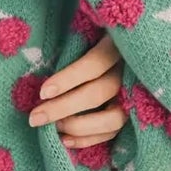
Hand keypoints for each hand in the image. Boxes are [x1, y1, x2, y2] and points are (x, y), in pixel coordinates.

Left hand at [27, 32, 125, 148]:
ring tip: (53, 127)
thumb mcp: (89, 31)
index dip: (69, 78)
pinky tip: (65, 140)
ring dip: (78, 126)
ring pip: (112, 119)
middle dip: (64, 108)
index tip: (42, 92)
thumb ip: (74, 44)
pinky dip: (89, 139)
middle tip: (35, 117)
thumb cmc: (96, 36)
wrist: (134, 44)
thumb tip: (41, 68)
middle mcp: (131, 71)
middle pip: (98, 93)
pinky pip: (114, 132)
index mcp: (120, 44)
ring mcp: (135, 95)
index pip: (95, 63)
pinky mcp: (133, 114)